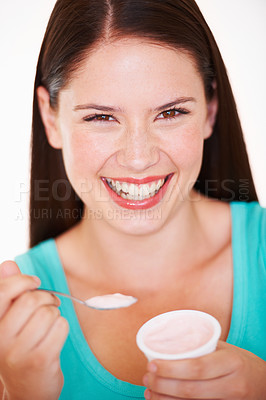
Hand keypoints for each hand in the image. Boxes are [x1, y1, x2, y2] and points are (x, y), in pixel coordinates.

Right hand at [0, 261, 68, 399]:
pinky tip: (55, 337)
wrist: (26, 391)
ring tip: (50, 324)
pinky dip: (63, 327)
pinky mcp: (40, 360)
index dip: (22, 280)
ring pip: (48, 313)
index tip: (35, 282)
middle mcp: (1, 339)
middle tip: (50, 304)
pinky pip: (60, 327)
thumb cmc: (21, 348)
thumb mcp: (10, 322)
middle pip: (31, 300)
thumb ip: (9, 293)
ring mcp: (19, 352)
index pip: (3, 292)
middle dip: (46, 298)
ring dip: (55, 315)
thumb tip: (8, 264)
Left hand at [143, 341, 265, 398]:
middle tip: (146, 378)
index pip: (197, 368)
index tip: (152, 364)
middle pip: (190, 390)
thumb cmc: (241, 362)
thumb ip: (201, 347)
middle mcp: (232, 386)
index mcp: (231, 362)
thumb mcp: (226, 349)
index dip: (171, 368)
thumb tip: (167, 341)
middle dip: (162, 385)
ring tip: (149, 392)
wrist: (265, 385)